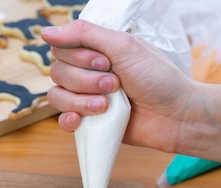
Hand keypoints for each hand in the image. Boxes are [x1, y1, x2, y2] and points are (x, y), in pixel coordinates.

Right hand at [41, 20, 196, 153]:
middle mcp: (87, 72)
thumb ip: (85, 35)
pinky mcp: (88, 122)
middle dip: (85, 80)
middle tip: (115, 84)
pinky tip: (81, 121)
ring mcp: (86, 98)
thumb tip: (45, 32)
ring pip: (56, 96)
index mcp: (96, 51)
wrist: (175, 116)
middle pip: (57, 72)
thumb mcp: (123, 46)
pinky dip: (69, 120)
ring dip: (80, 101)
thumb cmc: (158, 78)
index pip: (61, 48)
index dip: (77, 56)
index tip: (105, 62)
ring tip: (106, 106)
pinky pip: (62, 120)